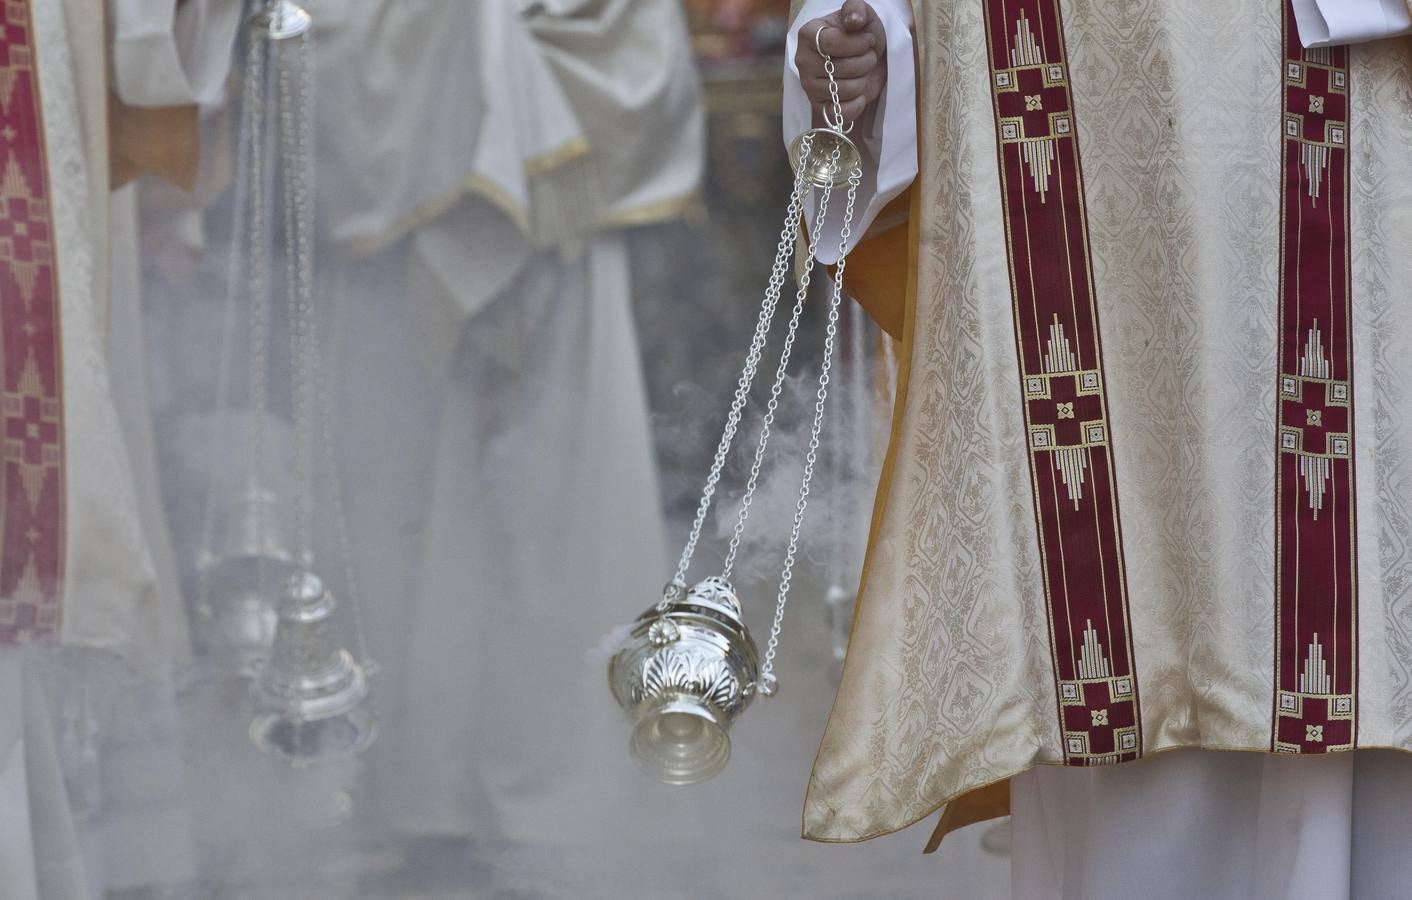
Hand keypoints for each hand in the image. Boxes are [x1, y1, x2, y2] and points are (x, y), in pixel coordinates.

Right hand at [795, 0, 886, 123]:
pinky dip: (856, 104)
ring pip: (843, 90)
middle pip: (841, 68)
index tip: (868, 39)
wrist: (866, 58)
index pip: (831, 43)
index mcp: (809, 34)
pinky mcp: (819, 106)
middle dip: (865, 62)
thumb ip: (856, 9)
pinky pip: (839, 112)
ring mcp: (809, 86)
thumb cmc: (861, 35)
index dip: (857, 43)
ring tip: (862, 72)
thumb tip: (854, 20)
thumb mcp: (862, 15)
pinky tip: (860, 93)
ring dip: (862, 81)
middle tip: (868, 57)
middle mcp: (803, 61)